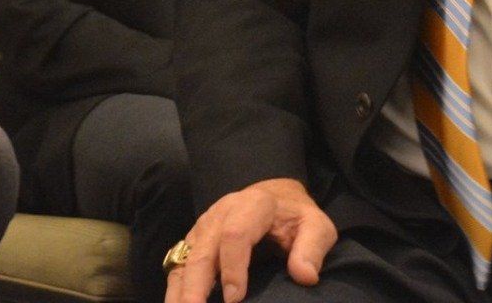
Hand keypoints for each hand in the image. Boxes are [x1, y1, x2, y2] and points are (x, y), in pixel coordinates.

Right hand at [164, 177, 334, 302]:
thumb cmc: (295, 217)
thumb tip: (305, 276)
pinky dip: (175, 288)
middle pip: (202, 251)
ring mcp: (203, 227)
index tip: (235, 300)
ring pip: (185, 259)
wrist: (274, 197)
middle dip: (196, 286)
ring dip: (179, 290)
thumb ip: (312, 249)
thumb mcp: (316, 226)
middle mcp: (220, 214)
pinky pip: (179, 264)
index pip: (235, 235)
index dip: (232, 268)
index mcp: (252, 206)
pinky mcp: (194, 240)